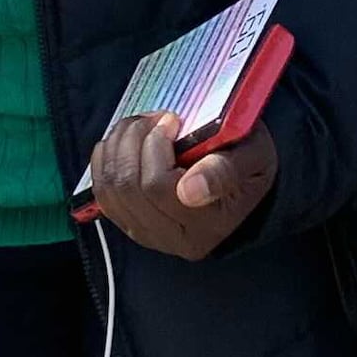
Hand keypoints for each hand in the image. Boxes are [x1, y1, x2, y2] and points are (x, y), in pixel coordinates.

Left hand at [86, 112, 280, 261]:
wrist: (240, 184)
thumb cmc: (246, 161)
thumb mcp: (253, 157)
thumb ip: (225, 171)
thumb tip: (189, 191)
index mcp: (209, 224)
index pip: (160, 188)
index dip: (155, 147)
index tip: (172, 120)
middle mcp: (176, 239)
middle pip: (130, 187)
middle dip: (133, 140)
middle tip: (154, 117)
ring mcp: (149, 236)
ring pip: (111, 189)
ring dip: (117, 146)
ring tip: (139, 125)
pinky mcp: (130, 227)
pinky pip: (103, 195)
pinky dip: (105, 161)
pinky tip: (124, 143)